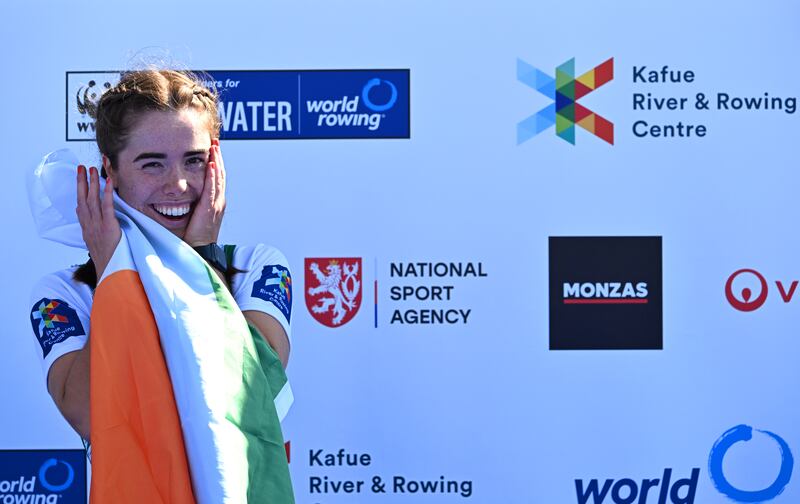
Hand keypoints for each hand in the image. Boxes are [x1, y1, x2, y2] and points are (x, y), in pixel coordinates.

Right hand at [76, 165, 120, 279]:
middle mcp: (89, 225)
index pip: (80, 207)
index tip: (79, 180)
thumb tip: (87, 220)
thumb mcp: (94, 244)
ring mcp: (98, 225)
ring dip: (92, 183)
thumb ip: (91, 231)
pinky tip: (107, 182)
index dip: (79, 192)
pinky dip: (107, 193)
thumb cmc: (106, 259)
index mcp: (86, 229)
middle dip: (81, 182)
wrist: (109, 271)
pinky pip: (107, 207)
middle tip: (81, 167)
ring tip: (92, 169)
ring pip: (93, 200)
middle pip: (83, 199)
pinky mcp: (109, 226)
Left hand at [184, 139, 225, 246]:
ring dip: (217, 161)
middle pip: (220, 174)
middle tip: (215, 142)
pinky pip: (213, 188)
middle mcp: (219, 201)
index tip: (212, 150)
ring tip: (214, 148)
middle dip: (218, 157)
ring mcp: (217, 204)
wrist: (200, 250)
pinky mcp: (211, 208)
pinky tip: (211, 165)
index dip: (215, 163)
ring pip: (218, 178)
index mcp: (215, 202)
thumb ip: (191, 204)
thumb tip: (178, 194)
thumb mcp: (194, 215)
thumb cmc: (194, 236)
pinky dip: (213, 176)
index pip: (216, 178)